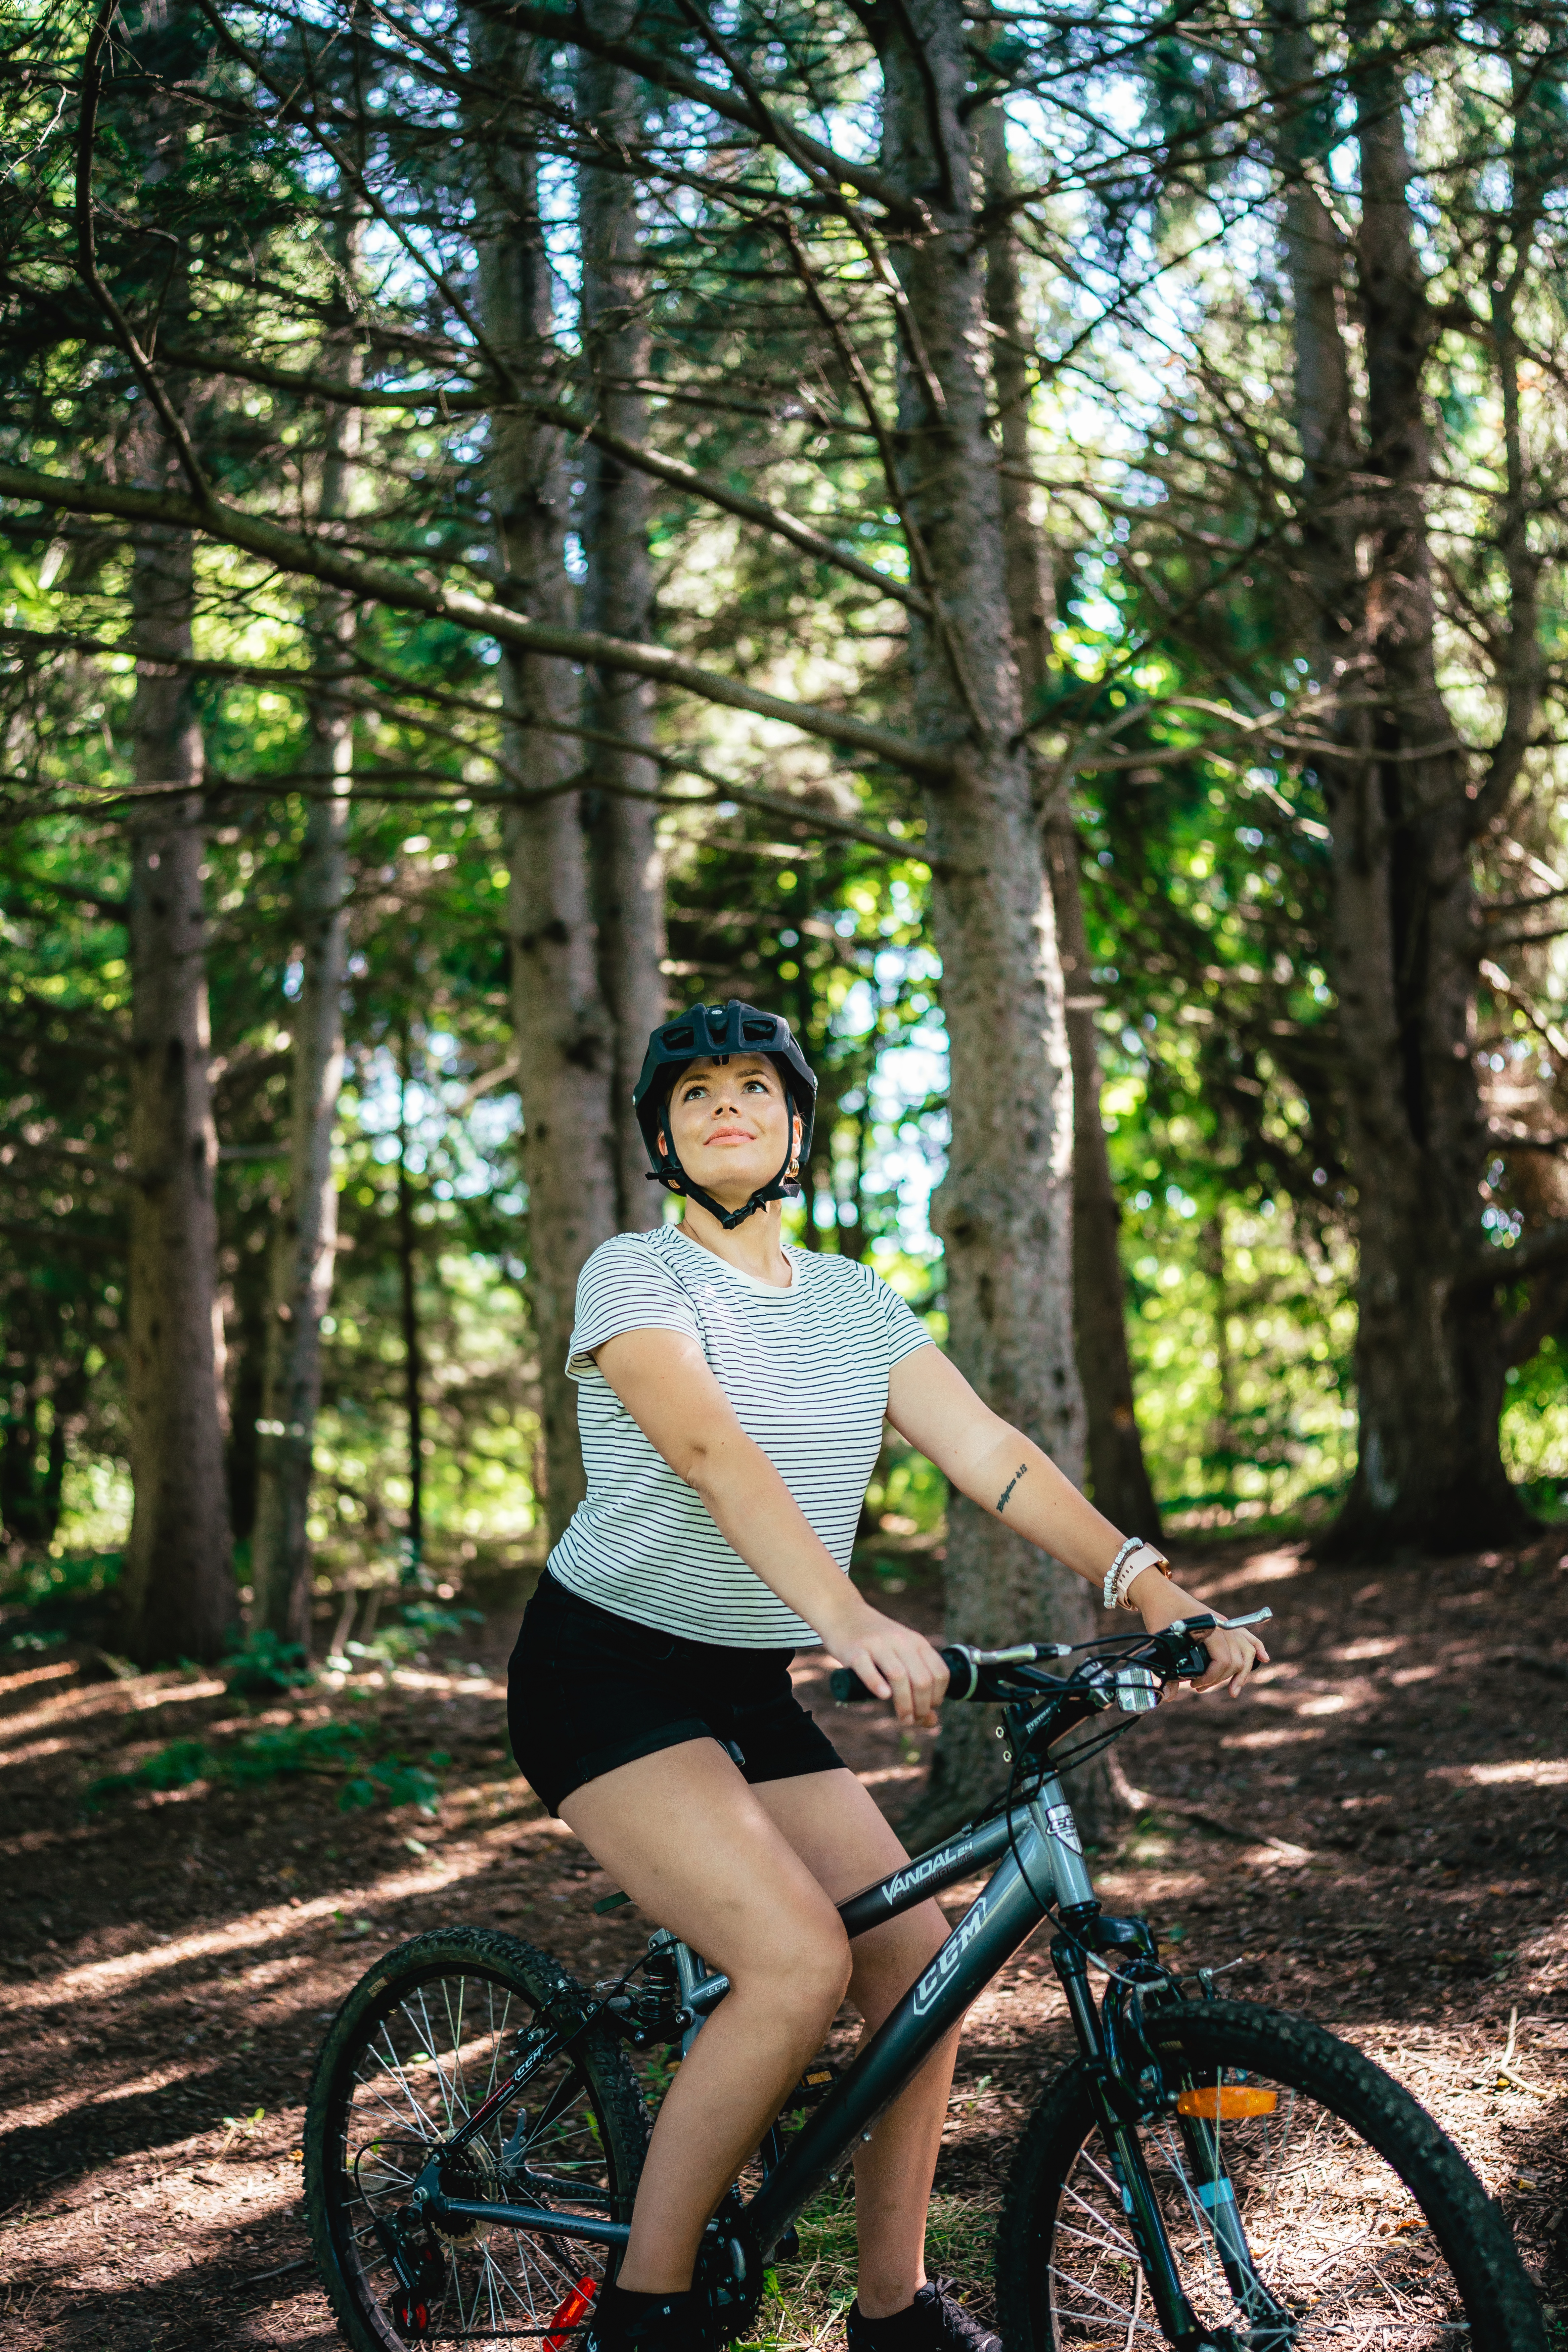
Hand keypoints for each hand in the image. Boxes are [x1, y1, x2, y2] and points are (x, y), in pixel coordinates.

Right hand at [820, 1602, 949, 1726]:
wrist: (843, 1613)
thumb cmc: (875, 1642)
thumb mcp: (901, 1654)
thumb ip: (916, 1682)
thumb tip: (931, 1721)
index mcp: (916, 1641)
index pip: (939, 1673)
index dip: (937, 1697)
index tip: (927, 1710)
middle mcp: (900, 1640)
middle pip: (921, 1679)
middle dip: (922, 1707)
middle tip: (913, 1719)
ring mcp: (876, 1643)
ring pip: (898, 1676)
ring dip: (904, 1704)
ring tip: (903, 1718)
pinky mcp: (854, 1649)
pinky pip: (868, 1668)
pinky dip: (877, 1684)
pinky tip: (883, 1696)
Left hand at [1130, 1569, 1268, 1696]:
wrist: (1160, 1593)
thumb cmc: (1160, 1616)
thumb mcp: (1161, 1643)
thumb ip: (1167, 1671)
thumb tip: (1168, 1697)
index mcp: (1209, 1628)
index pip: (1223, 1660)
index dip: (1212, 1678)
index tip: (1195, 1685)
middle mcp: (1222, 1625)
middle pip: (1236, 1659)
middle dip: (1221, 1679)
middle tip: (1200, 1687)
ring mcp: (1226, 1623)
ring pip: (1246, 1651)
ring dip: (1241, 1673)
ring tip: (1233, 1689)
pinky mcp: (1225, 1623)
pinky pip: (1247, 1635)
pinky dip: (1257, 1648)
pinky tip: (1264, 1659)